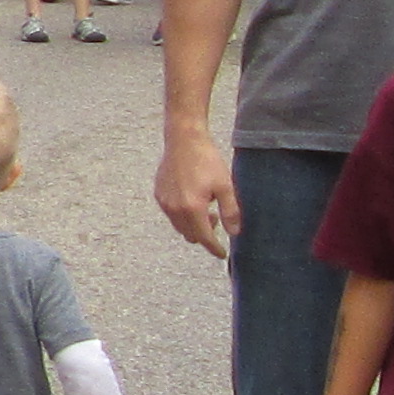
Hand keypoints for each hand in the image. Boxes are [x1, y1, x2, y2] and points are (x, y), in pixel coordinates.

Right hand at [155, 127, 239, 257]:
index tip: (222, 254)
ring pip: (179, 226)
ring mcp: (164, 202)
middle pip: (190, 235)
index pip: (204, 237)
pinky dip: (182, 215)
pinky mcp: (159, 194)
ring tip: (206, 207)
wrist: (183, 140)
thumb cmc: (206, 160)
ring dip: (193, 225)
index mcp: (192, 208)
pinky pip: (171, 214)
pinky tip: (193, 198)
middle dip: (204, 234)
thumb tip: (234, 233)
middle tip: (217, 218)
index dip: (214, 248)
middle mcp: (174, 208)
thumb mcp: (225, 185)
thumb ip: (230, 211)